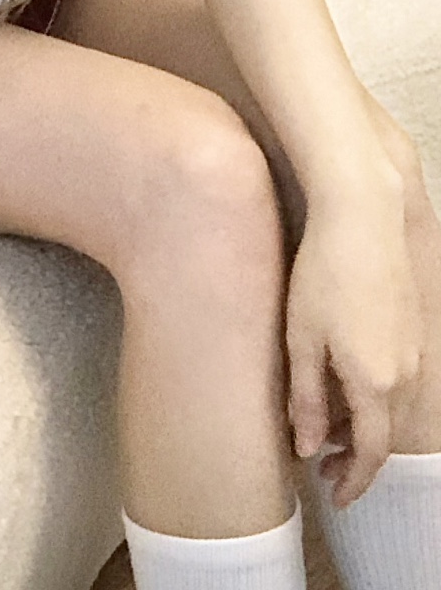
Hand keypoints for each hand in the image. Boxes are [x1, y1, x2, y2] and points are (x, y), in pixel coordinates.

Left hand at [286, 189, 423, 507]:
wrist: (364, 220)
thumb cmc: (324, 275)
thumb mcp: (302, 338)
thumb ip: (307, 398)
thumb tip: (309, 448)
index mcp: (375, 384)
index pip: (370, 454)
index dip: (354, 481)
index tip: (336, 498)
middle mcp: (405, 376)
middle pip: (386, 436)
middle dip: (357, 459)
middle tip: (324, 468)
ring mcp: (415, 353)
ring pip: (394, 410)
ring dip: (366, 428)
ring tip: (329, 429)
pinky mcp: (414, 332)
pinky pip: (399, 383)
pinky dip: (376, 399)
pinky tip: (347, 386)